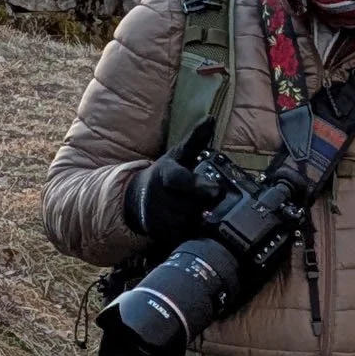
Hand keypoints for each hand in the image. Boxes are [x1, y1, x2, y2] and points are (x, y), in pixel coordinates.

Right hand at [123, 125, 216, 251]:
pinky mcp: (164, 236)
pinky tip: (195, 223)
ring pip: (192, 221)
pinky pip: (188, 236)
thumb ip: (195, 139)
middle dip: (205, 202)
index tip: (216, 189)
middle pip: (193, 204)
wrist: (138, 200)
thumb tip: (211, 118)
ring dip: (202, 217)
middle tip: (213, 198)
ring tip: (200, 208)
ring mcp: (161, 219)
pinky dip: (196, 231)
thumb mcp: (178, 155)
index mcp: (165, 175)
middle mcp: (160, 198)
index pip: (179, 180)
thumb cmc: (166, 174)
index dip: (197, 185)